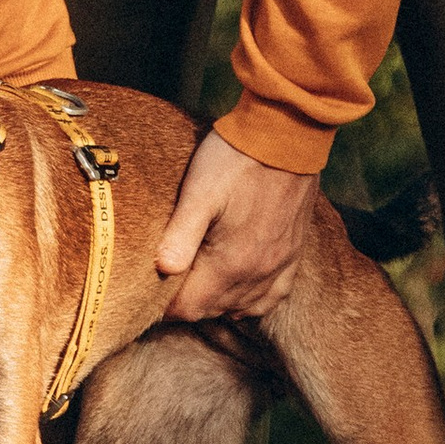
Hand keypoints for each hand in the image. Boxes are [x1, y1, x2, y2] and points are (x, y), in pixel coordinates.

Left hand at [154, 129, 316, 322]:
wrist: (286, 133)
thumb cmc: (236, 158)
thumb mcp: (199, 191)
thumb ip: (180, 235)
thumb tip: (162, 270)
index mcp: (231, 262)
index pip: (191, 308)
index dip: (166, 307)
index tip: (150, 295)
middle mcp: (258, 272)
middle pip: (215, 310)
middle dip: (189, 304)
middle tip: (168, 287)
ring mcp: (280, 263)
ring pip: (243, 306)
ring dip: (217, 303)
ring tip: (197, 286)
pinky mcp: (294, 251)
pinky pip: (274, 296)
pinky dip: (253, 301)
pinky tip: (239, 293)